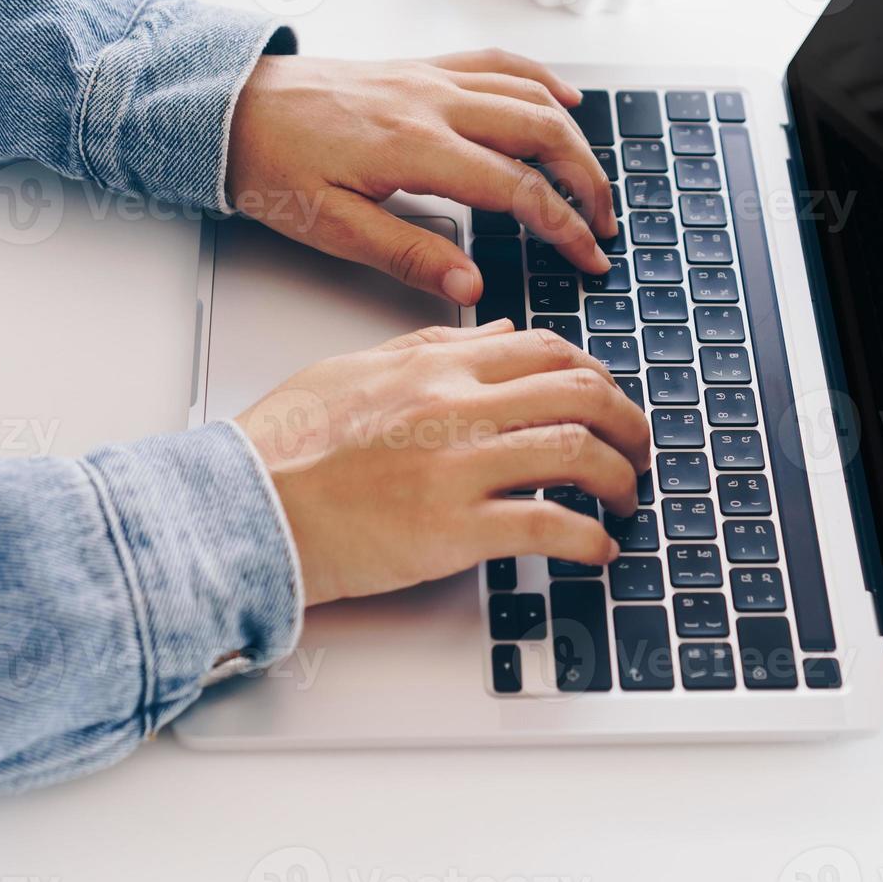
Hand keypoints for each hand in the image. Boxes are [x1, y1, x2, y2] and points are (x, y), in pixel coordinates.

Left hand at [226, 48, 616, 304]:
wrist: (228, 107)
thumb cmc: (272, 165)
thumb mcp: (331, 228)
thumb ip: (407, 254)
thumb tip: (470, 282)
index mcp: (414, 148)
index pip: (518, 189)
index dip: (564, 227)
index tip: (588, 256)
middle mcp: (432, 103)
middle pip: (541, 132)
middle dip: (587, 180)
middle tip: (604, 223)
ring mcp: (430, 78)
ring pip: (530, 93)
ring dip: (573, 136)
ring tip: (592, 178)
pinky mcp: (421, 68)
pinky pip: (497, 62)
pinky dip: (541, 78)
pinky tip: (564, 98)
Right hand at [237, 320, 649, 606]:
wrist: (243, 509)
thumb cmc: (287, 447)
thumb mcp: (355, 368)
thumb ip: (432, 347)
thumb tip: (497, 332)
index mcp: (437, 367)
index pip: (548, 350)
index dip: (598, 375)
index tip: (609, 401)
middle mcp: (457, 407)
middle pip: (582, 395)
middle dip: (630, 424)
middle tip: (639, 452)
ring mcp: (459, 468)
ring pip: (579, 454)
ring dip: (621, 480)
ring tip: (626, 501)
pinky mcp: (454, 530)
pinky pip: (547, 527)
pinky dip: (588, 539)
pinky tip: (596, 550)